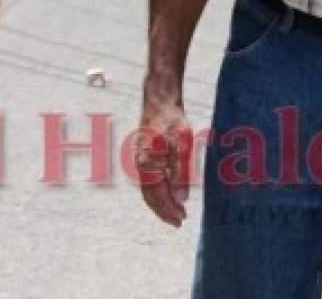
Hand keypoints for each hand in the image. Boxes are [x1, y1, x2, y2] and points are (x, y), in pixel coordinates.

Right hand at [135, 93, 193, 227]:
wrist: (159, 100)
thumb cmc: (171, 121)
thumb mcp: (181, 145)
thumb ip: (181, 172)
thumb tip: (182, 198)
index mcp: (147, 165)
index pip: (157, 196)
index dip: (168, 210)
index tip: (181, 220)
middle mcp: (140, 165)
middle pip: (149, 196)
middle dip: (164, 211)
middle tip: (180, 221)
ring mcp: (140, 160)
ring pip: (148, 189)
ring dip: (161, 202)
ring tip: (177, 210)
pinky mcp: (143, 155)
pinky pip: (148, 180)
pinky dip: (158, 190)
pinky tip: (169, 191)